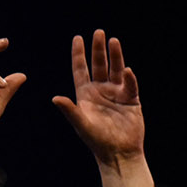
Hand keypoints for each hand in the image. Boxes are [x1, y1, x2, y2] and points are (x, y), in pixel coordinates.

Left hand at [52, 30, 146, 165]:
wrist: (118, 154)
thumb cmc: (97, 142)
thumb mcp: (81, 125)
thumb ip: (70, 110)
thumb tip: (55, 98)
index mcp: (85, 94)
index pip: (81, 69)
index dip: (79, 54)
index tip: (78, 38)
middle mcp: (100, 91)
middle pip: (99, 65)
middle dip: (98, 49)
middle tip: (98, 32)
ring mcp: (116, 94)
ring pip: (115, 70)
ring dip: (115, 56)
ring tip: (114, 41)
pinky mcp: (131, 100)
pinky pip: (130, 85)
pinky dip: (129, 78)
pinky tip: (128, 70)